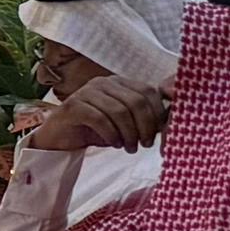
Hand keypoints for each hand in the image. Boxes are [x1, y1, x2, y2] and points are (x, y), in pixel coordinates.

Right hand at [24, 74, 168, 152]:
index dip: (157, 114)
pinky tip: (113, 143)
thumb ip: (143, 116)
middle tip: (145, 144)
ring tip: (129, 148)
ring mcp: (86, 92)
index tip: (157, 135)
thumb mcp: (124, 122)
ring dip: (129, 134)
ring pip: (119, 111)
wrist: (59, 137)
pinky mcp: (72, 106)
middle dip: (145, 126)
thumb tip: (170, 122)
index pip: (148, 91)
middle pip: (136, 101)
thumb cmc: (96, 130)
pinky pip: (99, 119)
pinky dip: (111, 135)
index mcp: (118, 82)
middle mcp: (102, 82)